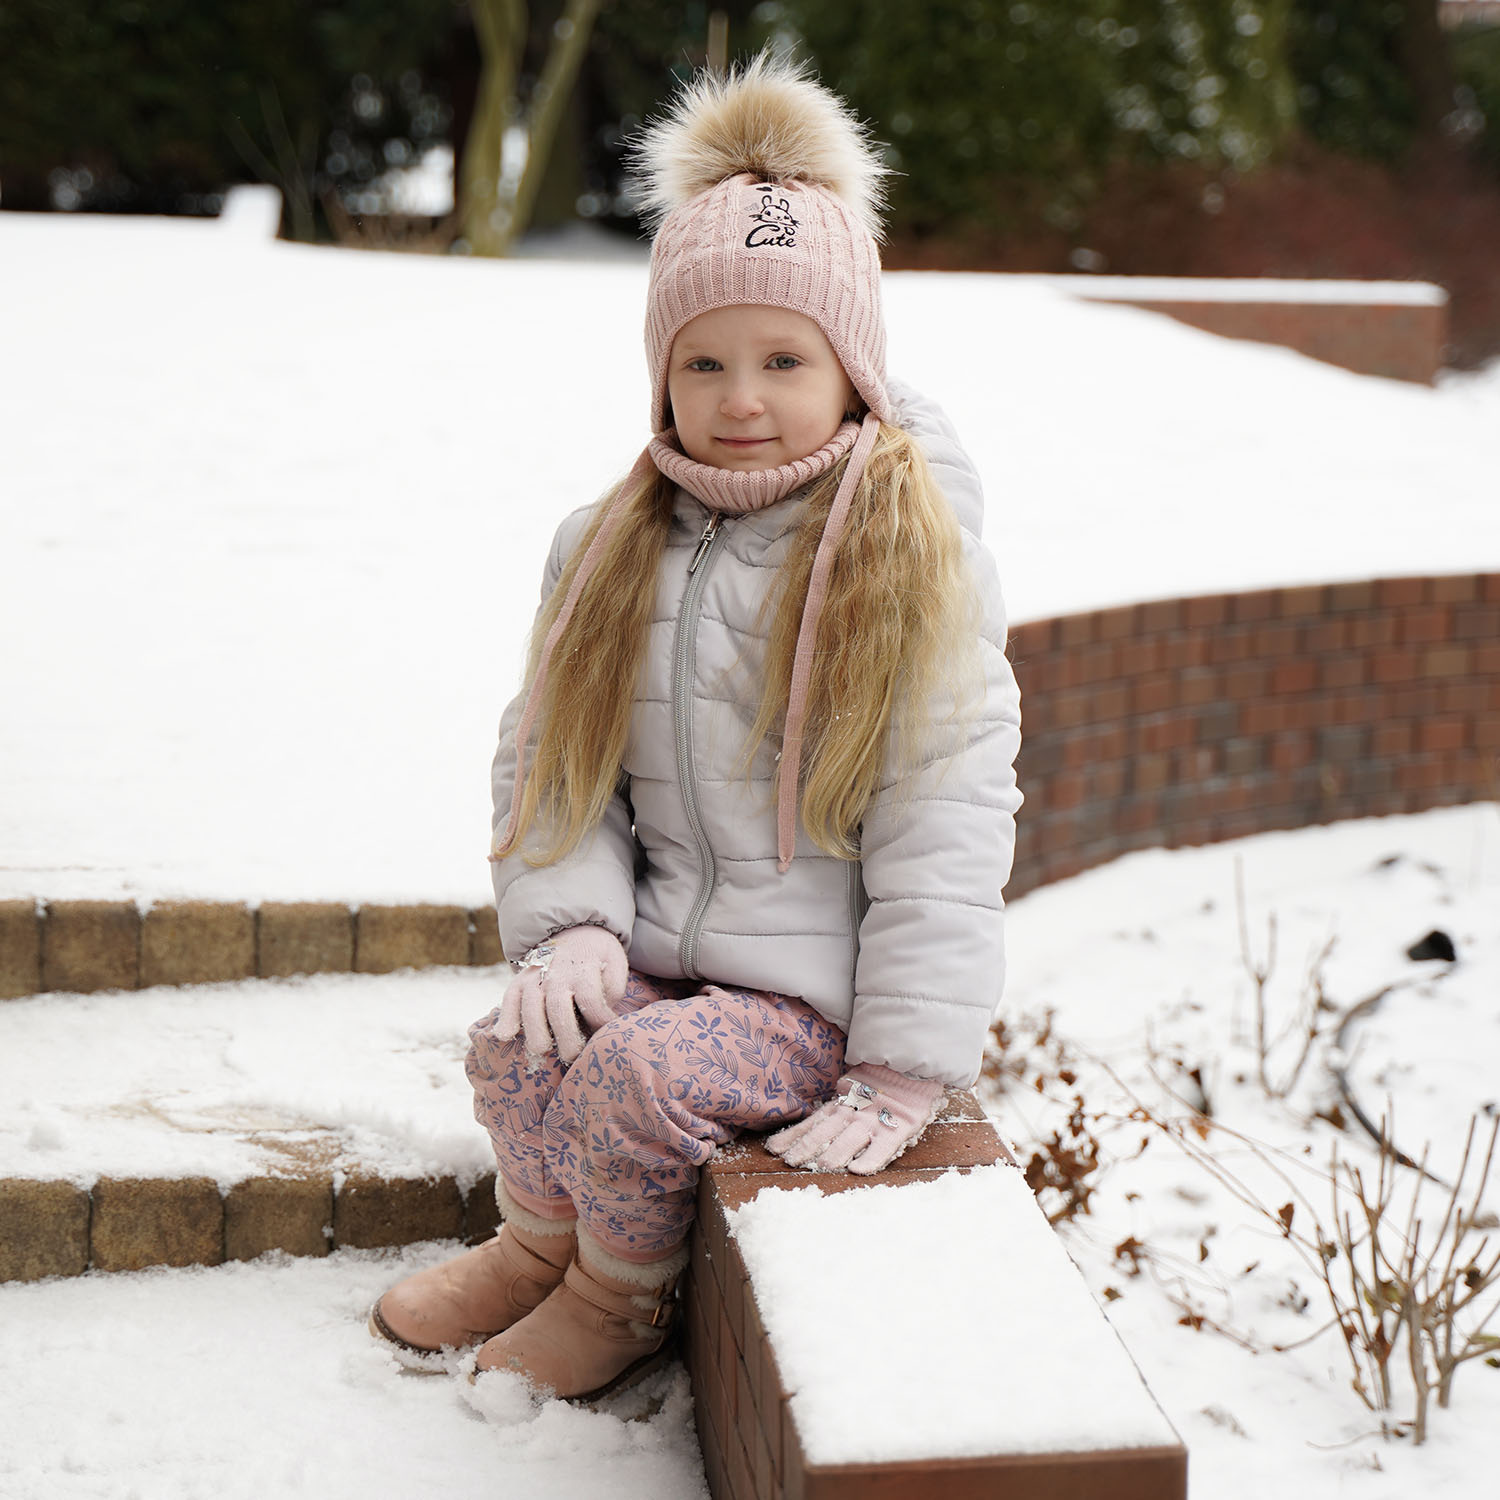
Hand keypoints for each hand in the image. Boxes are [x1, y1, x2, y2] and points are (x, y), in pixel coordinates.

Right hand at [495, 926, 628, 1062]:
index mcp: (584, 969)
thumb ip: (613, 989)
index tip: (605, 1035)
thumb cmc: (597, 957)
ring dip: (535, 1032)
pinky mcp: (518, 982)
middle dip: (565, 1036)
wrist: (573, 931)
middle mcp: (556, 974)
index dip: (599, 1021)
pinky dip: (505, 1018)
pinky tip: (506, 1036)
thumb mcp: (615, 964)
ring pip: (530, 1006)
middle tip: (572, 1056)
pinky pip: (508, 1000)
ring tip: (542, 1051)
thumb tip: (605, 1019)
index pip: (591, 1000)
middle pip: (558, 1008)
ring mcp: (534, 977)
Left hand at [764, 1063, 944, 1174]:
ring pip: (850, 1139)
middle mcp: (853, 1113)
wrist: (912, 1063)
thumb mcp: (853, 1087)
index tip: (772, 1149)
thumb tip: (809, 1116)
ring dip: (834, 1153)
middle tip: (790, 1161)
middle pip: (825, 1132)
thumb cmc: (881, 1080)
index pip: (812, 1122)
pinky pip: (883, 1147)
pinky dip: (870, 1158)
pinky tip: (857, 1170)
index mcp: (841, 1103)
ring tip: (820, 1166)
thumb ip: (837, 1099)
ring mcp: (874, 1120)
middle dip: (806, 1147)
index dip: (793, 1136)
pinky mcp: (897, 1128)